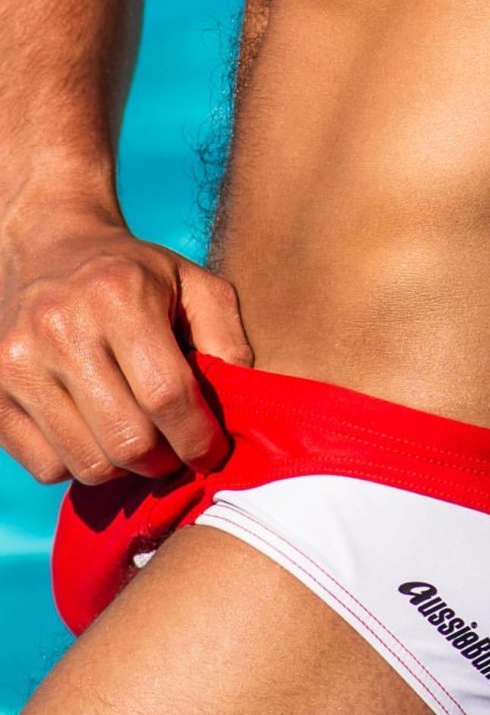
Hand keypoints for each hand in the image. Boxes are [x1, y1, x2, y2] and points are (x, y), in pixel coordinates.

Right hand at [0, 206, 252, 484]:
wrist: (48, 244)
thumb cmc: (138, 276)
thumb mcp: (196, 287)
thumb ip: (229, 342)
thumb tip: (243, 408)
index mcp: (118, 297)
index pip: (167, 397)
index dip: (199, 439)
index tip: (212, 451)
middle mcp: (59, 328)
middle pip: (129, 442)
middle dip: (166, 462)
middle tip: (178, 452)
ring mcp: (15, 361)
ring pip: (88, 464)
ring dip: (125, 470)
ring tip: (140, 442)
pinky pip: (47, 467)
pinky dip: (80, 465)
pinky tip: (96, 434)